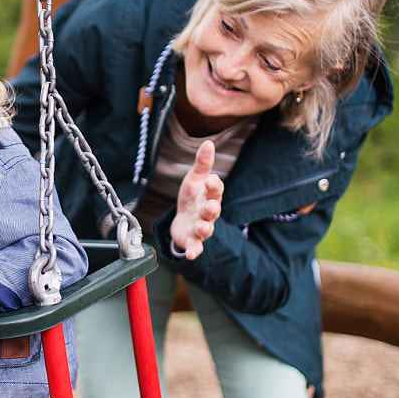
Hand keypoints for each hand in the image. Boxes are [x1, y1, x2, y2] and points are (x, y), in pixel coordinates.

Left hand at [169, 139, 223, 258]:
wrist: (183, 219)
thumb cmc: (193, 197)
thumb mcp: (195, 179)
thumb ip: (202, 164)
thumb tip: (208, 142)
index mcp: (210, 195)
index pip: (215, 189)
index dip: (213, 185)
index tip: (210, 180)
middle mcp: (208, 212)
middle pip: (213, 210)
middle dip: (212, 209)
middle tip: (211, 207)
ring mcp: (201, 227)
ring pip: (206, 228)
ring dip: (204, 228)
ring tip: (202, 228)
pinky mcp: (193, 241)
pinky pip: (196, 246)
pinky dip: (194, 250)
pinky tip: (191, 254)